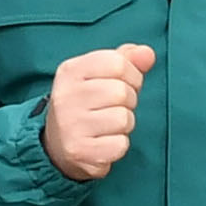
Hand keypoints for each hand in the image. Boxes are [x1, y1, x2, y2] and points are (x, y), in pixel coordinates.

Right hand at [40, 41, 152, 179]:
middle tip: (113, 108)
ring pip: (123, 119)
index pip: (118, 62)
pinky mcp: (80, 151)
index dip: (131, 75)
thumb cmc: (87, 104)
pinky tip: (103, 142)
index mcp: (70, 71)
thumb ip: (126, 60)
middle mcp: (66, 96)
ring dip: (124, 125)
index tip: (122, 84)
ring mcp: (70, 125)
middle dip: (129, 102)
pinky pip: (120, 144)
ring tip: (107, 125)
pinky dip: (118, 145)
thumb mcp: (100, 75)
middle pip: (122, 92)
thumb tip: (148, 53)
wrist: (58, 145)